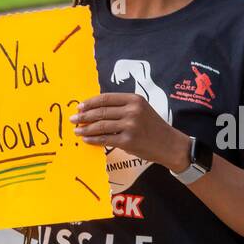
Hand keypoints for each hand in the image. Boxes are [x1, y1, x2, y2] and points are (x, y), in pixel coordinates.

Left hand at [71, 93, 189, 171]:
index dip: (90, 102)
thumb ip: (122, 107)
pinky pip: (105, 139)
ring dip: (85, 128)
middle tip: (73, 119)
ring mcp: (130, 126)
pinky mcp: (128, 141)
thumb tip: (96, 110)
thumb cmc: (153, 127)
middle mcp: (132, 111)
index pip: (106, 98)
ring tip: (77, 131)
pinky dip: (93, 139)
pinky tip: (86, 139)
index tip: (79, 106)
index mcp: (134, 99)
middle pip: (101, 111)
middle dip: (84, 116)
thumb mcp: (142, 109)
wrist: (170, 145)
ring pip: (100, 125)